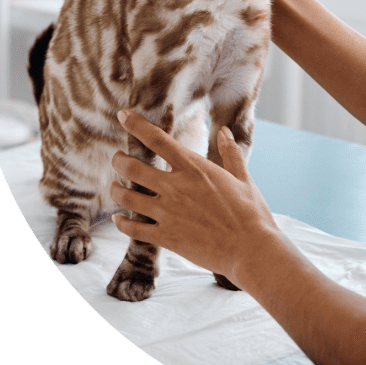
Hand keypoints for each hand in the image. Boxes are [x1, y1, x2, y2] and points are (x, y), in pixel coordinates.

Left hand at [110, 110, 280, 287]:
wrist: (250, 249)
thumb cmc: (251, 212)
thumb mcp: (243, 178)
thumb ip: (230, 153)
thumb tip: (225, 132)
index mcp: (195, 168)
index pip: (157, 139)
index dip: (136, 125)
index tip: (124, 115)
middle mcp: (176, 187)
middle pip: (132, 167)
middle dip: (119, 160)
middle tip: (118, 159)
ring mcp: (168, 213)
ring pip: (127, 197)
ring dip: (116, 189)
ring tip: (115, 186)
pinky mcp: (166, 237)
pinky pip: (133, 229)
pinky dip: (121, 222)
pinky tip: (119, 219)